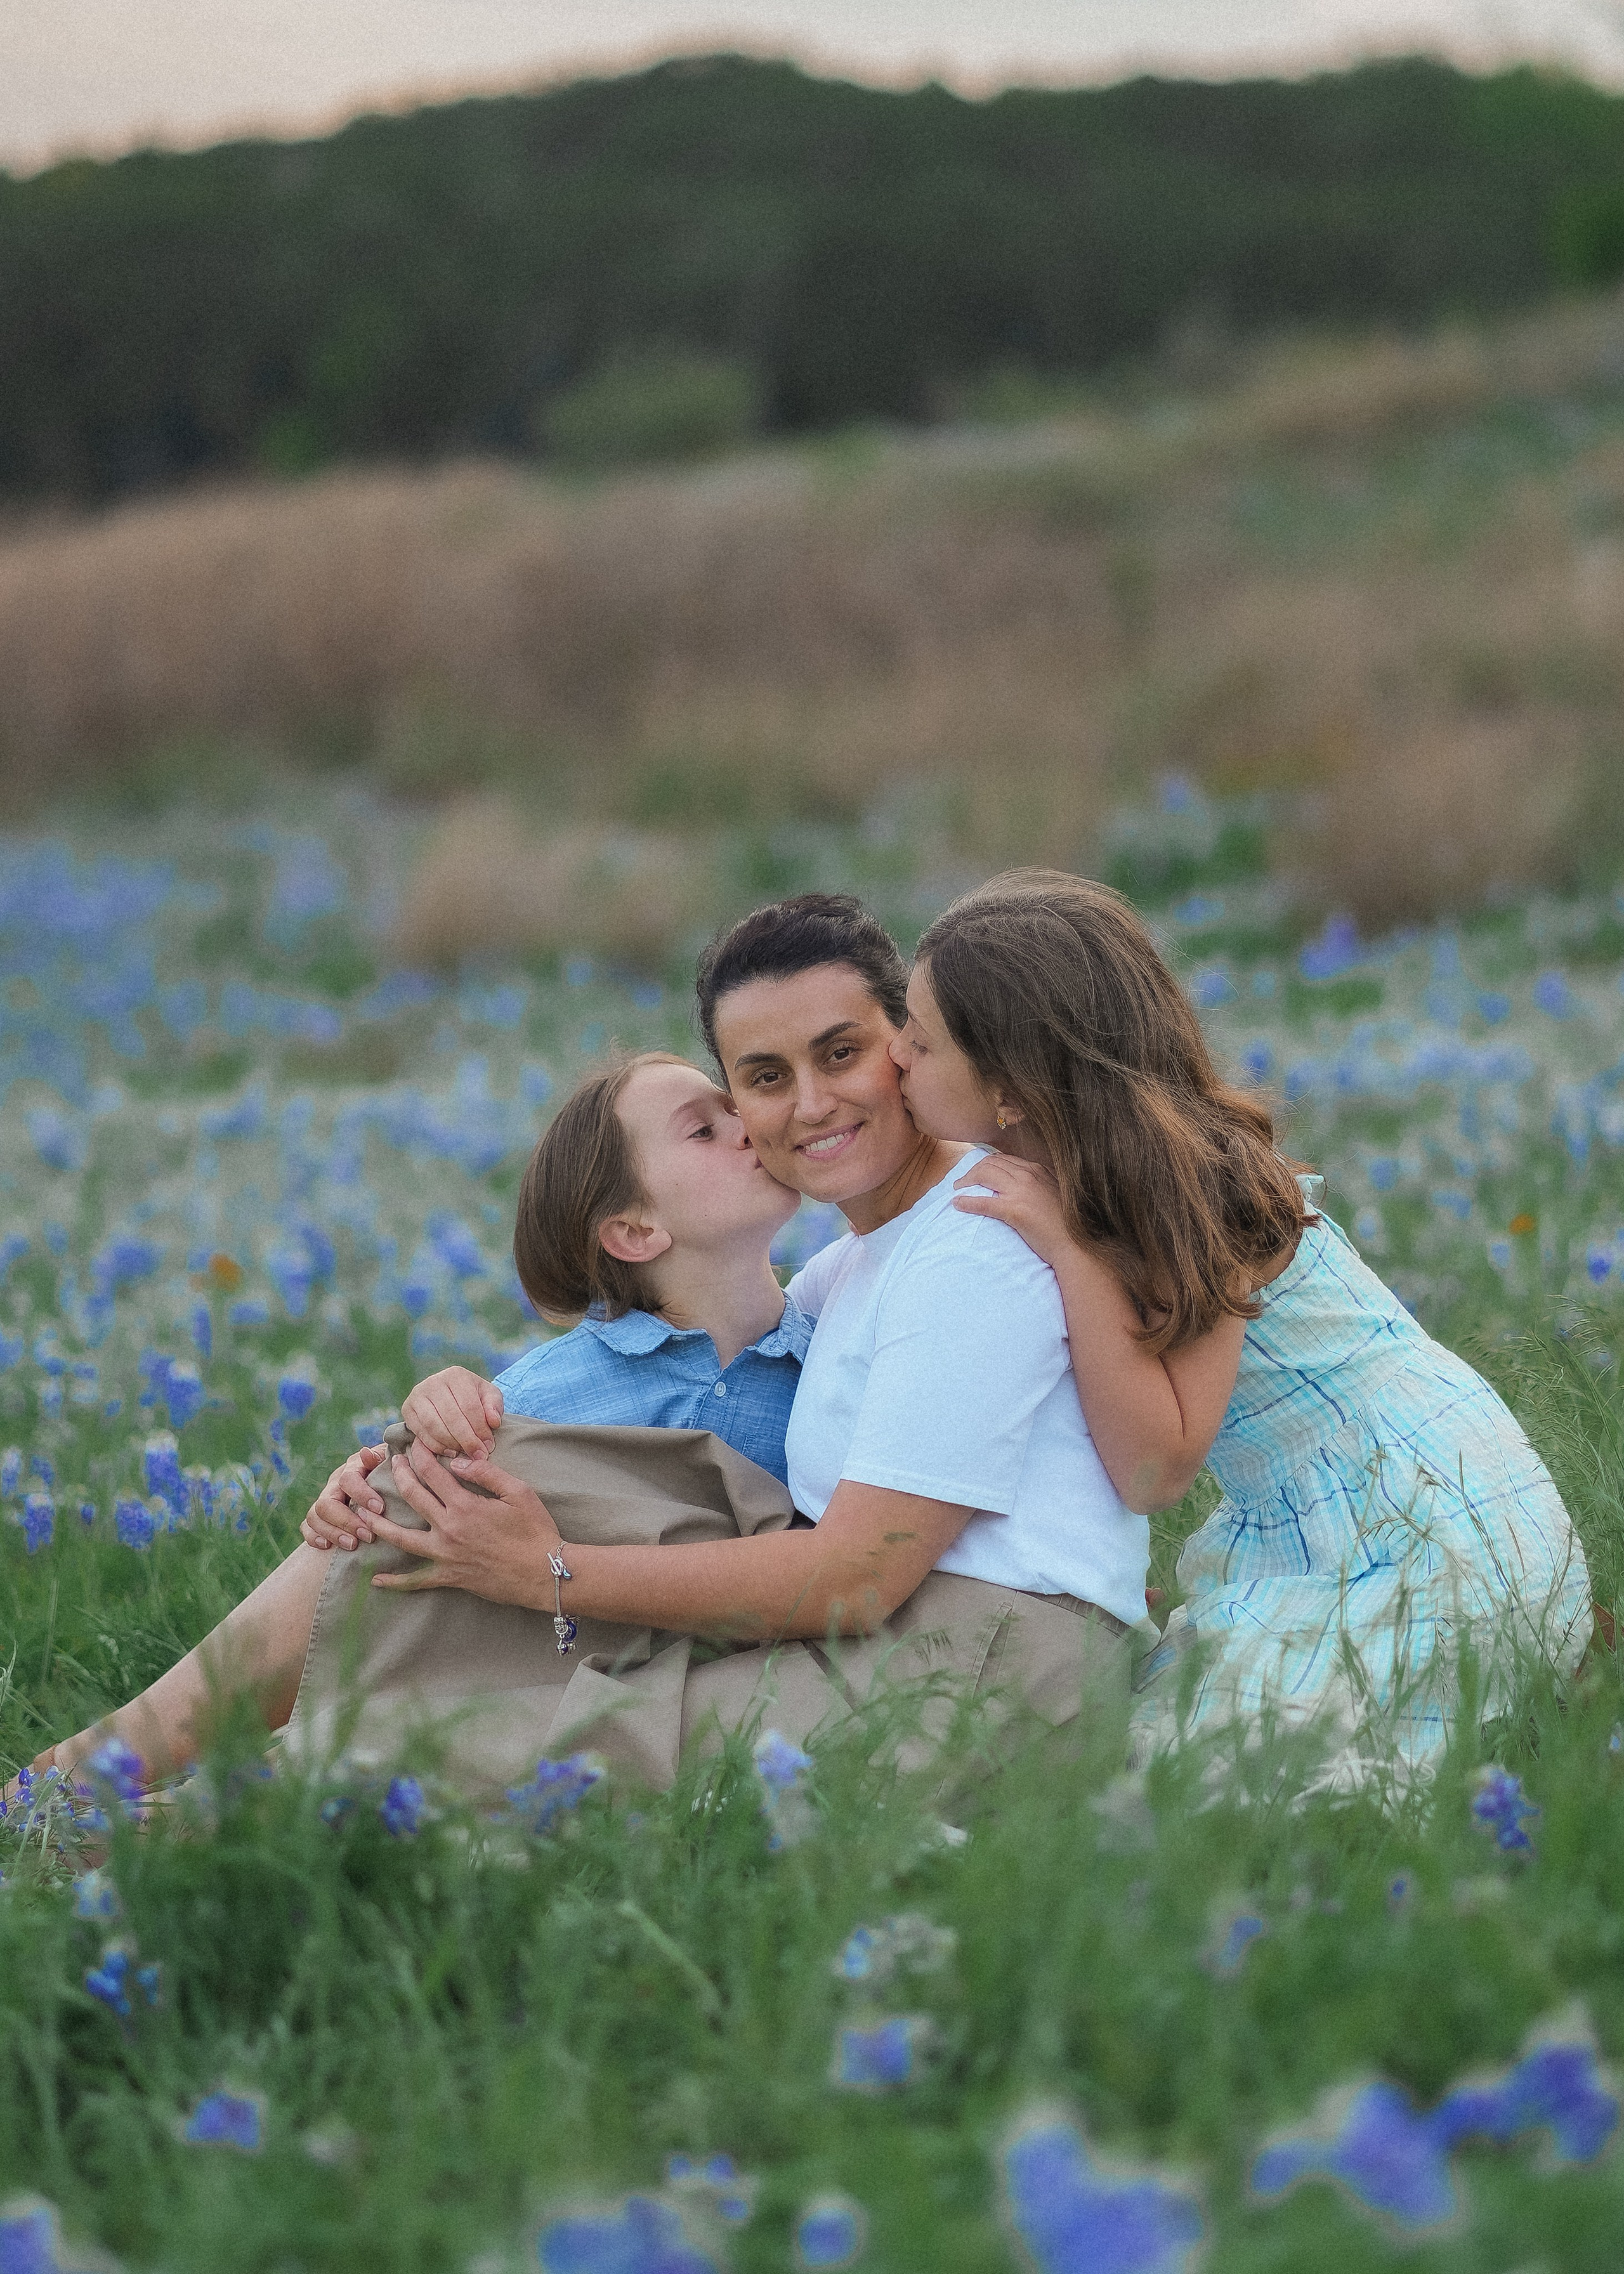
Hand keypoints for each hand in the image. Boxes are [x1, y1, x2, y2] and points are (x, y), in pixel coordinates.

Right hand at [302, 1444, 386, 1550]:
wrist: (382, 1476)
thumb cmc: (390, 1470)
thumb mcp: (389, 1460)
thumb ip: (379, 1457)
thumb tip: (365, 1454)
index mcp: (352, 1468)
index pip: (348, 1479)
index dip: (362, 1494)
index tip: (380, 1509)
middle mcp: (334, 1484)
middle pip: (327, 1503)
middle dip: (346, 1521)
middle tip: (368, 1536)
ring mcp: (324, 1499)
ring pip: (315, 1516)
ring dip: (332, 1533)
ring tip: (353, 1545)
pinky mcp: (319, 1515)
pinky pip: (306, 1526)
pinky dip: (313, 1537)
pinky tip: (327, 1547)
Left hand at [367, 1437, 563, 1606]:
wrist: (543, 1573)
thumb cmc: (535, 1530)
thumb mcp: (518, 1492)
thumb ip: (486, 1473)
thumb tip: (457, 1462)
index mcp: (465, 1505)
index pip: (432, 1473)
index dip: (420, 1455)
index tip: (414, 1444)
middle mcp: (448, 1528)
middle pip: (412, 1497)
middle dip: (399, 1475)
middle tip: (391, 1463)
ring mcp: (445, 1555)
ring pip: (402, 1538)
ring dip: (379, 1524)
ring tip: (362, 1513)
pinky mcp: (449, 1576)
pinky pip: (416, 1581)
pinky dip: (395, 1582)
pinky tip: (376, 1579)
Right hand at [401, 1365, 503, 1457]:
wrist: (449, 1394)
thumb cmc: (473, 1397)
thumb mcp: (489, 1396)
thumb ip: (494, 1406)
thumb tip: (494, 1421)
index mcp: (456, 1375)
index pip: (470, 1406)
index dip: (480, 1429)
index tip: (488, 1446)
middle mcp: (433, 1382)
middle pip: (452, 1417)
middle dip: (467, 1440)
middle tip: (478, 1455)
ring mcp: (417, 1395)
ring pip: (434, 1425)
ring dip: (451, 1444)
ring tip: (464, 1454)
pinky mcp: (407, 1409)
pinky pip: (421, 1433)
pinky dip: (436, 1446)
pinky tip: (449, 1452)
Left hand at [952, 1153, 1072, 1267]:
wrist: (1075, 1244)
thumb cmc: (1067, 1225)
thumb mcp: (1056, 1194)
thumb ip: (1040, 1184)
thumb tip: (1024, 1187)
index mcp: (1038, 1170)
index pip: (1005, 1159)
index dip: (987, 1164)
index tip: (978, 1173)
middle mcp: (1029, 1175)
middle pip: (991, 1163)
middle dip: (973, 1170)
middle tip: (963, 1182)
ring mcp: (1021, 1192)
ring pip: (985, 1174)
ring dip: (967, 1180)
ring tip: (958, 1189)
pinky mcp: (1015, 1210)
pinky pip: (984, 1202)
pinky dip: (967, 1202)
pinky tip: (958, 1204)